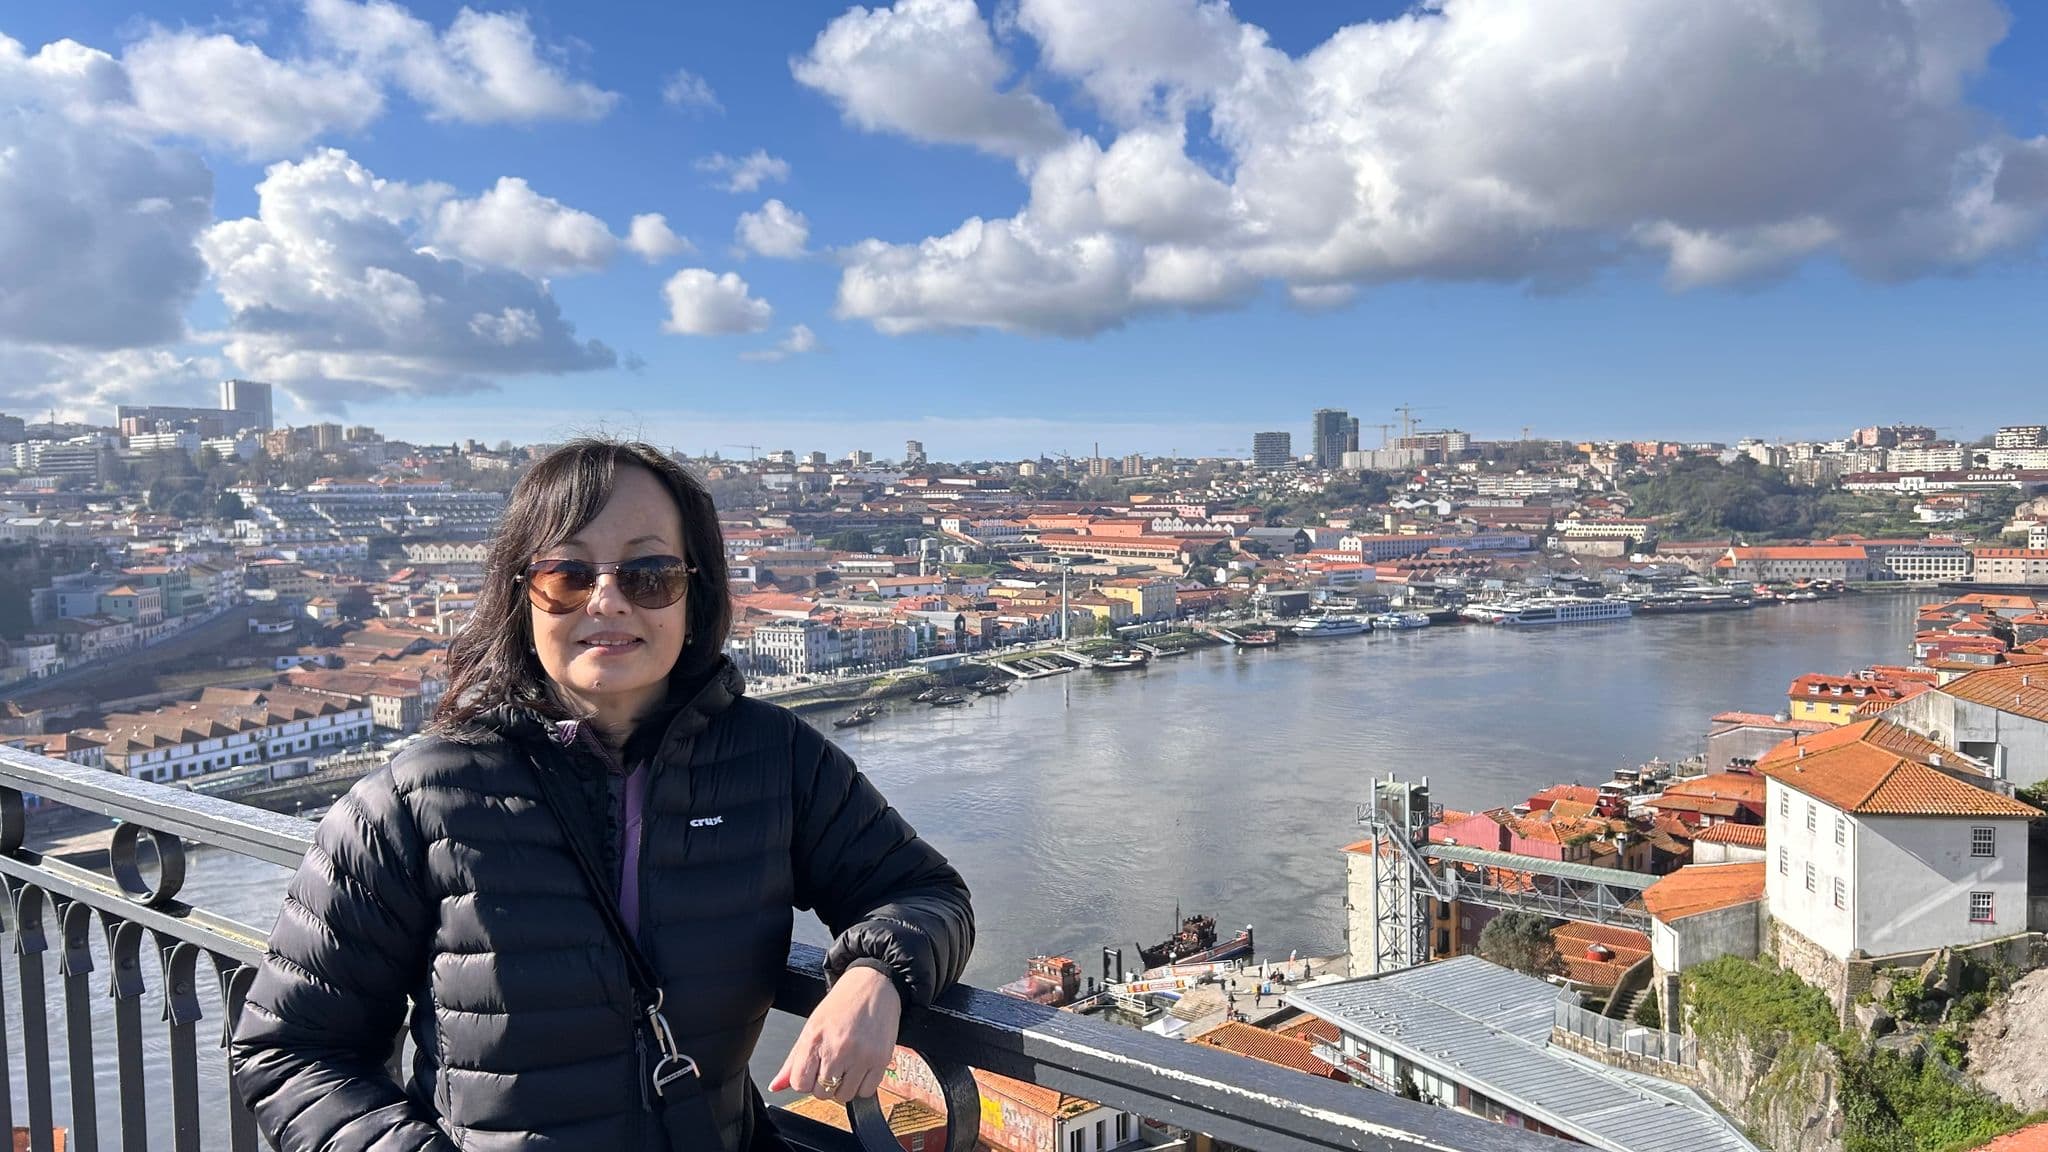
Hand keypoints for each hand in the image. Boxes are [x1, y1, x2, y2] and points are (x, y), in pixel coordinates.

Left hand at [769, 965, 901, 1103]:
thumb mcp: (812, 1026)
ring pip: (844, 1095)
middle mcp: (837, 1049)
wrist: (875, 985)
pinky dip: (862, 1085)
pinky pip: (866, 1091)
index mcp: (815, 1039)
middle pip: (822, 1093)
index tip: (813, 1070)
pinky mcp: (880, 1059)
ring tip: (848, 1065)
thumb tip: (776, 1086)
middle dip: (824, 1084)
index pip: (799, 1083)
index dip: (804, 1080)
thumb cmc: (842, 1004)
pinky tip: (861, 1067)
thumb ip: (794, 1060)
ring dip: (844, 1086)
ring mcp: (860, 1056)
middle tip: (832, 1064)